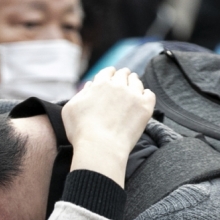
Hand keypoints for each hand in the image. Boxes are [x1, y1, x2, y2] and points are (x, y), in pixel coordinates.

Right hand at [62, 67, 155, 186]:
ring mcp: (133, 95)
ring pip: (137, 82)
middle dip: (123, 76)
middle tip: (124, 81)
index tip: (110, 78)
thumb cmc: (81, 131)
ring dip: (134, 83)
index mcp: (100, 84)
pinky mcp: (145, 107)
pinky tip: (142, 100)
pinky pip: (149, 94)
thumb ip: (80, 94)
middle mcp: (118, 85)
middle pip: (124, 74)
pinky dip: (146, 95)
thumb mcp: (70, 109)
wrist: (100, 147)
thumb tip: (91, 86)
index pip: (107, 72)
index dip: (109, 74)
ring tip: (132, 89)